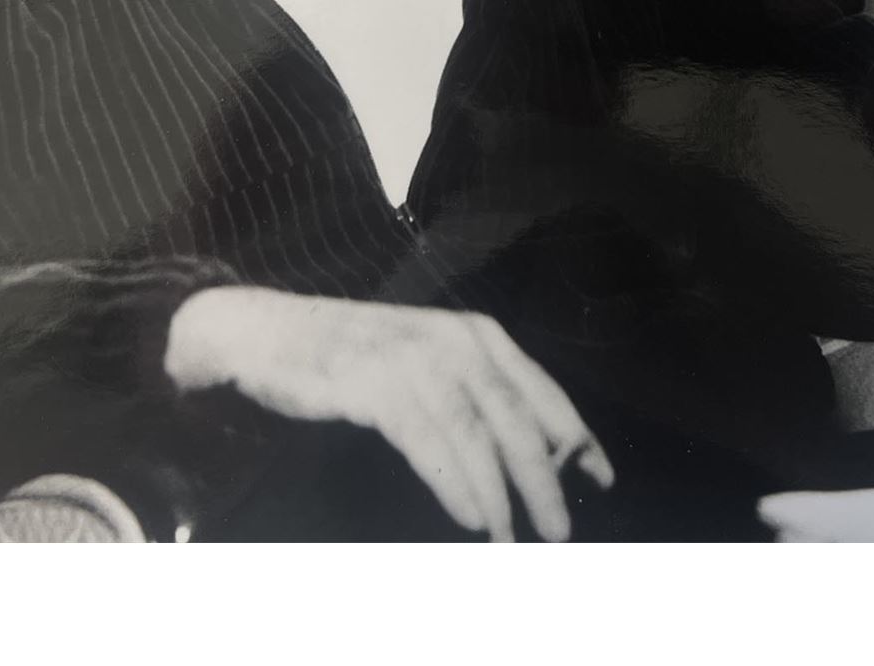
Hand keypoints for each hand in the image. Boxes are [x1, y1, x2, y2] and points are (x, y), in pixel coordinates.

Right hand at [165, 286, 612, 540]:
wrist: (271, 332)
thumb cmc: (353, 354)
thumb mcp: (427, 359)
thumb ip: (475, 393)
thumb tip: (532, 452)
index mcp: (478, 334)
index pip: (543, 391)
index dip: (576, 437)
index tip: (602, 478)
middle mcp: (456, 342)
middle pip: (517, 421)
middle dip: (545, 481)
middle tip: (562, 532)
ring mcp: (416, 361)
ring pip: (478, 438)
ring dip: (501, 496)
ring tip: (513, 540)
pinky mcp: (378, 385)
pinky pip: (431, 443)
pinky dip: (456, 484)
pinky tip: (472, 518)